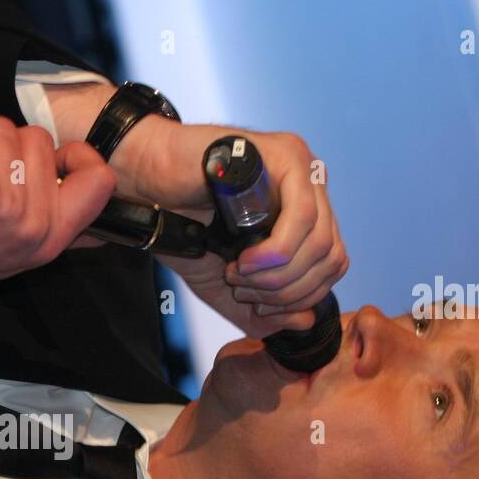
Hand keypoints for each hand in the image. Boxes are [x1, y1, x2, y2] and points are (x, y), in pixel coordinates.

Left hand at [0, 117, 116, 299]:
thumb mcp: (11, 253)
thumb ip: (55, 232)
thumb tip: (102, 232)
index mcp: (50, 241)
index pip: (101, 182)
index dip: (77, 156)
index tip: (48, 158)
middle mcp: (33, 227)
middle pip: (43, 140)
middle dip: (6, 144)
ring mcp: (4, 206)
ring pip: (6, 130)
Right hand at [132, 122, 347, 336]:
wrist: (147, 180)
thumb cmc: (181, 220)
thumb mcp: (224, 281)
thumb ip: (264, 309)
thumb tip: (305, 322)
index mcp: (304, 212)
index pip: (331, 264)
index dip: (298, 297)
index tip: (256, 302)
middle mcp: (311, 188)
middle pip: (330, 258)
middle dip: (285, 291)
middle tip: (241, 289)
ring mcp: (303, 168)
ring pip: (319, 242)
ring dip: (276, 275)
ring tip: (237, 272)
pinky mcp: (287, 156)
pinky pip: (303, 217)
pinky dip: (275, 253)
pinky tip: (244, 259)